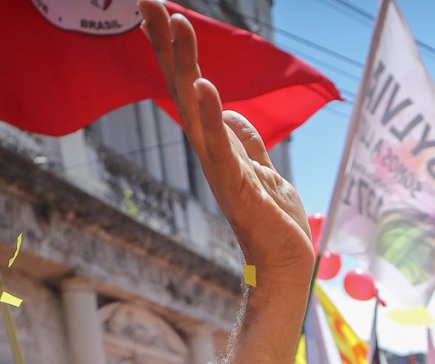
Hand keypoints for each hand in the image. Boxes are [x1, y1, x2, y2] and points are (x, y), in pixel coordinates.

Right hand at [141, 3, 312, 286]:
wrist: (285, 267)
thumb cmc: (273, 223)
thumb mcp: (264, 170)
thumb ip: (247, 140)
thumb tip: (230, 110)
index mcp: (217, 143)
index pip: (189, 86)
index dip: (172, 49)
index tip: (156, 8)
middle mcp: (211, 152)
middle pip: (183, 88)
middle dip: (168, 44)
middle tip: (149, 1)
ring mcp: (222, 169)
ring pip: (198, 110)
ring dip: (185, 66)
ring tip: (177, 25)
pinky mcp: (240, 187)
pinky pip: (223, 148)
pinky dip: (213, 117)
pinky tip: (204, 86)